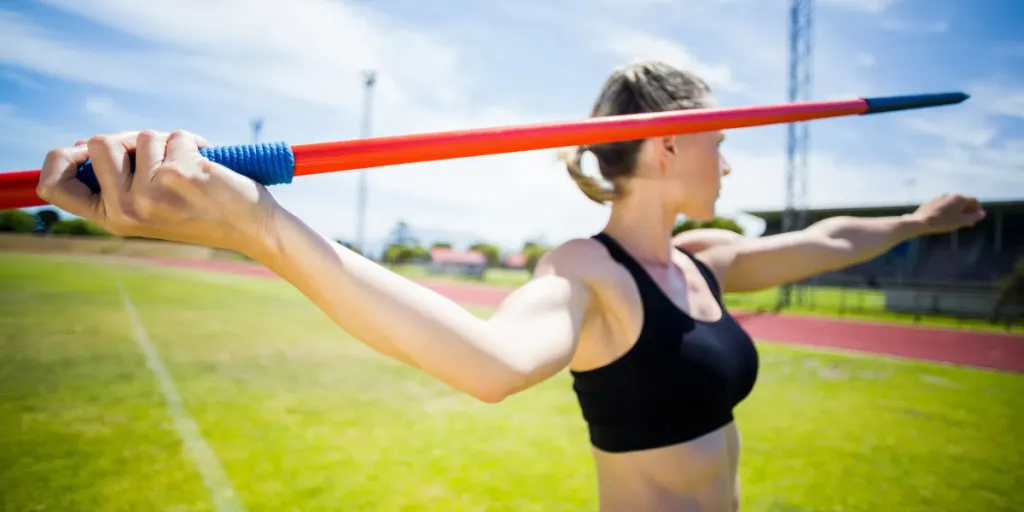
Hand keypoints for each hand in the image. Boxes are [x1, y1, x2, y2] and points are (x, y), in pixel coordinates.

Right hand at [36, 130, 279, 255]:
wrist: (250, 227)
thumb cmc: (201, 209)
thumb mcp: (149, 203)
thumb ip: (118, 179)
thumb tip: (82, 144)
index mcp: (112, 218)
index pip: (55, 187)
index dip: (59, 159)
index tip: (79, 148)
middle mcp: (125, 210)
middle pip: (98, 142)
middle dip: (130, 138)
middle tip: (160, 154)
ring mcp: (149, 194)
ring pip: (140, 135)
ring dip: (167, 141)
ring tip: (190, 166)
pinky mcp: (176, 176)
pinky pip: (173, 135)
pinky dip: (192, 141)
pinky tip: (207, 164)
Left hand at [907, 193, 985, 234]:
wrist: (921, 222)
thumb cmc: (943, 222)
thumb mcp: (961, 221)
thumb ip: (973, 217)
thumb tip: (982, 214)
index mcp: (959, 198)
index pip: (974, 200)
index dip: (978, 208)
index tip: (977, 216)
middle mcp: (950, 195)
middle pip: (964, 200)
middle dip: (968, 209)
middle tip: (970, 220)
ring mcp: (940, 197)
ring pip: (954, 202)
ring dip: (959, 210)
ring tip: (959, 220)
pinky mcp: (932, 201)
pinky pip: (945, 204)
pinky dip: (950, 209)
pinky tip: (948, 217)